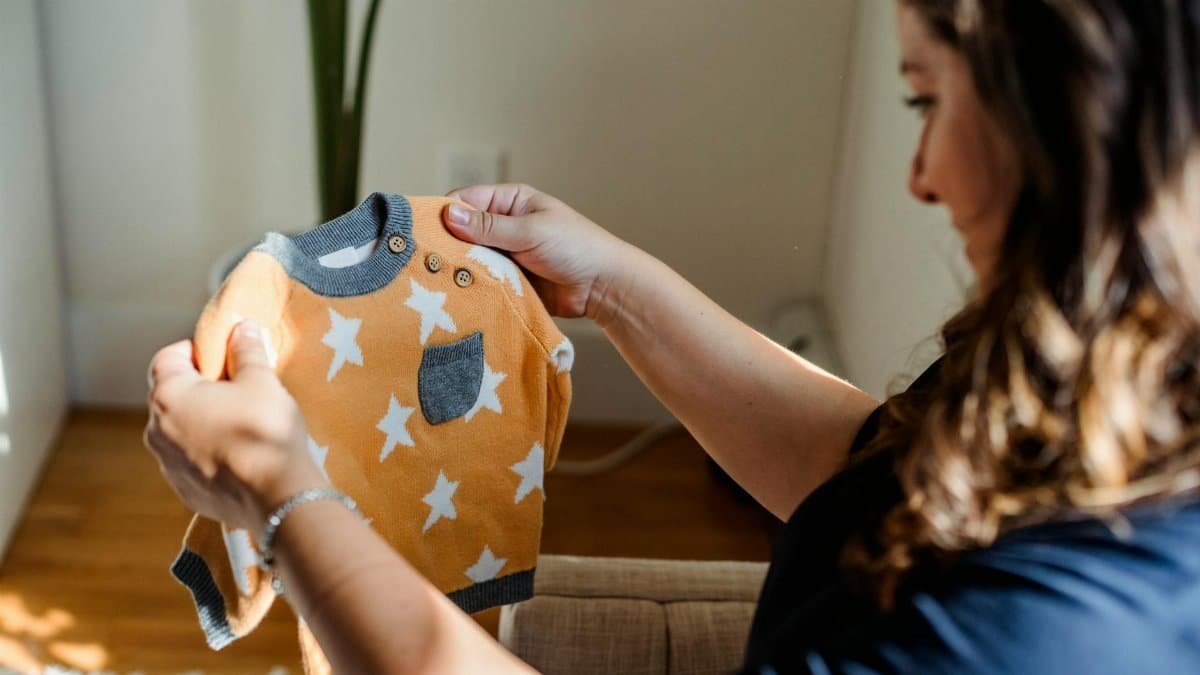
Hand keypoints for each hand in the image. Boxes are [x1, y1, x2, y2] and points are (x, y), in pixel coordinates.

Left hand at [143, 320, 326, 537]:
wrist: (278, 497)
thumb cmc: (266, 431)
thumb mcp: (262, 381)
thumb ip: (246, 351)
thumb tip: (240, 327)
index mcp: (169, 396)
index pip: (167, 358)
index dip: (194, 350)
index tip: (221, 354)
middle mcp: (157, 431)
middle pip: (171, 396)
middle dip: (200, 387)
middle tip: (237, 388)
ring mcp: (168, 466)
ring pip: (179, 431)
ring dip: (202, 422)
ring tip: (241, 424)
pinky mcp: (185, 492)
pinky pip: (191, 462)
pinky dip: (208, 453)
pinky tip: (241, 455)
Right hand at [442, 183, 630, 319]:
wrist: (602, 287)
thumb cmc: (575, 247)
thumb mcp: (530, 231)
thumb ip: (488, 226)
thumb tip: (448, 214)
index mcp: (509, 202)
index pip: (464, 201)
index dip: (443, 214)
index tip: (423, 232)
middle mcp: (502, 226)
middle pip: (461, 233)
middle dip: (447, 246)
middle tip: (427, 262)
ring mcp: (504, 255)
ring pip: (468, 259)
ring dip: (459, 269)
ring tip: (439, 281)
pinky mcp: (507, 281)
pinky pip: (481, 282)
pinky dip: (472, 288)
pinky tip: (457, 295)